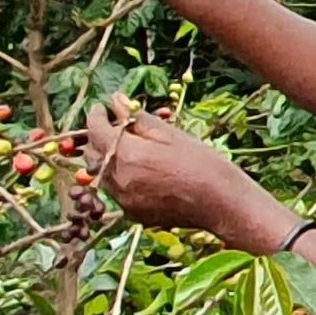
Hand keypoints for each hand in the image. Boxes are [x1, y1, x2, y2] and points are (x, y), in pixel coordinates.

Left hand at [85, 96, 265, 239]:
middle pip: (93, 154)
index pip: (95, 130)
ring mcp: (123, 199)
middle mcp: (117, 179)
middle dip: (100, 139)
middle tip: (117, 127)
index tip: (101, 108)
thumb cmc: (202, 163)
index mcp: (125, 154)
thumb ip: (137, 118)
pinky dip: (123, 179)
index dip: (95, 116)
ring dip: (110, 160)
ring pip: (103, 175)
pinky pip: (118, 192)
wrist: (222, 203)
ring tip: (133, 151)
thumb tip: (115, 100)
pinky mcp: (133, 213)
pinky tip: (145, 174)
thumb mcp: (171, 134)